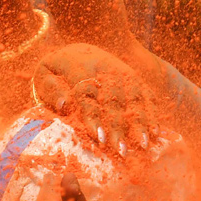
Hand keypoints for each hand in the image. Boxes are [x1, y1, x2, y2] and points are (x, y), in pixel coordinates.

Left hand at [33, 44, 157, 154]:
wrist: (80, 49)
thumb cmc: (58, 71)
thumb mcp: (45, 74)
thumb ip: (50, 89)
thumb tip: (64, 104)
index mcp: (80, 67)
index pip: (87, 93)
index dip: (94, 117)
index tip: (99, 138)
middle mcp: (106, 67)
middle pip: (115, 99)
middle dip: (119, 127)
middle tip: (121, 151)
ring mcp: (124, 72)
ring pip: (135, 98)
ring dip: (141, 123)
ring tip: (144, 146)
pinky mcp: (135, 78)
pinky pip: (147, 96)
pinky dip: (153, 114)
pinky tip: (156, 133)